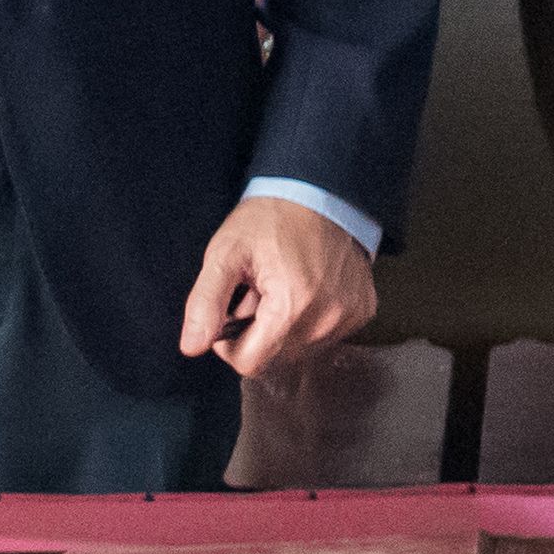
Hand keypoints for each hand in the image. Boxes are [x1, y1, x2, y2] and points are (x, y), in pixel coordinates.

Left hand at [179, 193, 376, 377]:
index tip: (232, 310)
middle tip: (258, 290)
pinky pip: (327, 335)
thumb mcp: (226, 253)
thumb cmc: (272, 219)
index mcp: (291, 307)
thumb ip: (205, 303)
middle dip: (259, 332)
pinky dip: (311, 319)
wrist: (320, 190)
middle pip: (276, 358)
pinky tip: (308, 287)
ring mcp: (349, 316)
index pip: (249, 363)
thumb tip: (191, 347)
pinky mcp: (362, 311)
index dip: (230, 343)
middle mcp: (326, 319)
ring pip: (301, 350)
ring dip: (285, 328)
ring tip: (283, 285)